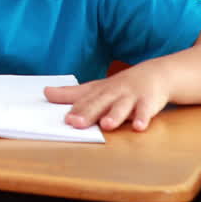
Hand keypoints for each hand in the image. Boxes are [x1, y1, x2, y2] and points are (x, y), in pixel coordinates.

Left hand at [44, 63, 169, 131]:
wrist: (155, 74)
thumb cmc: (119, 86)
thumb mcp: (95, 89)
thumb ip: (71, 94)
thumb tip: (45, 92)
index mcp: (98, 91)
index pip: (84, 101)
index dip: (75, 110)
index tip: (65, 120)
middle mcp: (112, 93)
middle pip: (99, 104)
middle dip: (88, 113)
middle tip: (76, 123)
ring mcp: (131, 97)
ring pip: (122, 107)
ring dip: (114, 115)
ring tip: (106, 125)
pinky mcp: (148, 102)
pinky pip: (146, 111)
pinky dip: (143, 118)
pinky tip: (139, 127)